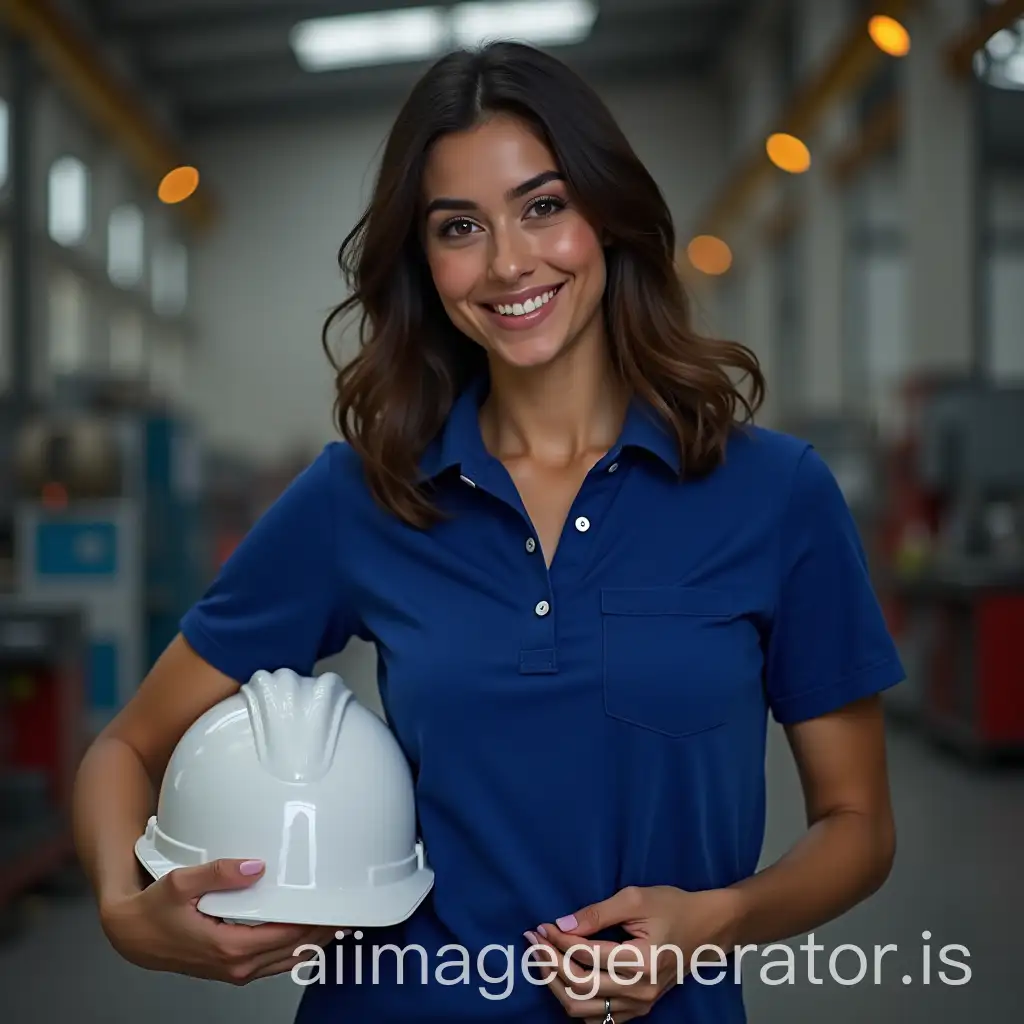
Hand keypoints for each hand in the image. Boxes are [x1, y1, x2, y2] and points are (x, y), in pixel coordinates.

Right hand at [100, 859, 339, 984]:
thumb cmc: (154, 911)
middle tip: (347, 912)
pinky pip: (272, 963)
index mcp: (227, 947)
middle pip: (292, 952)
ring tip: (336, 923)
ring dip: (311, 945)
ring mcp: (234, 970)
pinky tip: (305, 935)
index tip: (336, 907)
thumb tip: (256, 866)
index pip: (285, 937)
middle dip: (321, 934)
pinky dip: (293, 950)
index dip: (314, 922)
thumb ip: (220, 873)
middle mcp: (235, 965)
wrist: (131, 935)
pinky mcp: (231, 967)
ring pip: (285, 963)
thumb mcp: (182, 883)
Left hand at [524, 885, 741, 1020]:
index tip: (542, 926)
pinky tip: (563, 979)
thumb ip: (598, 913)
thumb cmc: (673, 907)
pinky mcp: (640, 1008)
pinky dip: (575, 1001)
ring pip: (584, 1008)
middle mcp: (640, 990)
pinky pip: (599, 1017)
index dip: (558, 942)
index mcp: (641, 961)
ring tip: (542, 959)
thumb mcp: (636, 899)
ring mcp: (640, 1004)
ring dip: (557, 984)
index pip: (586, 956)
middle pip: (579, 987)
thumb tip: (562, 925)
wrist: (707, 928)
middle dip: (550, 963)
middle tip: (534, 941)